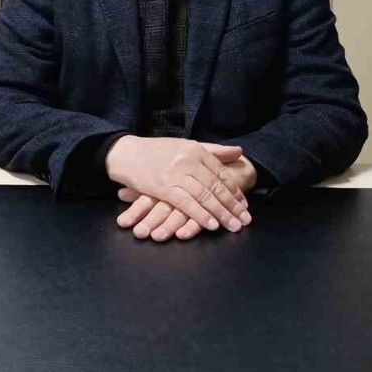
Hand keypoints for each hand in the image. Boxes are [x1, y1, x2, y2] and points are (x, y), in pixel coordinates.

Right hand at [105, 136, 248, 231]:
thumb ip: (213, 150)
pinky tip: (211, 225)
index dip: (234, 190)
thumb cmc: (155, 151)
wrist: (126, 153)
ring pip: (205, 196)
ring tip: (233, 225)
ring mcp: (176, 174)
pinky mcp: (164, 187)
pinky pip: (187, 204)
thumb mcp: (185, 145)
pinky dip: (200, 215)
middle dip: (233, 205)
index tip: (244, 204)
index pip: (221, 173)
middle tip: (245, 219)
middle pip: (216, 186)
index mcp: (196, 150)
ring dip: (221, 213)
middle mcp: (189, 161)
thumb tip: (239, 151)